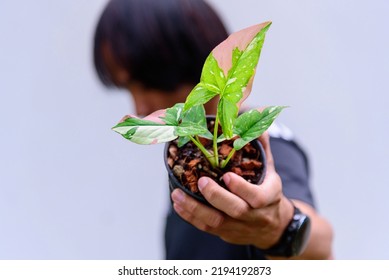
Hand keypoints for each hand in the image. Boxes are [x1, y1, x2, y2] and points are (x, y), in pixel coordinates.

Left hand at [171, 132, 293, 248]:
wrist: (273, 227)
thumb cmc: (267, 190)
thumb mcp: (269, 168)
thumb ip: (260, 145)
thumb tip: (252, 119)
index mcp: (269, 197)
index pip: (257, 197)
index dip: (241, 188)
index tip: (226, 175)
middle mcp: (254, 215)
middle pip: (235, 210)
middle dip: (216, 196)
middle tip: (200, 181)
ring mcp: (239, 226)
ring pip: (216, 222)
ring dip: (195, 208)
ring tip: (177, 194)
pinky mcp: (225, 233)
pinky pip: (206, 228)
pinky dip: (190, 216)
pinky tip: (178, 204)